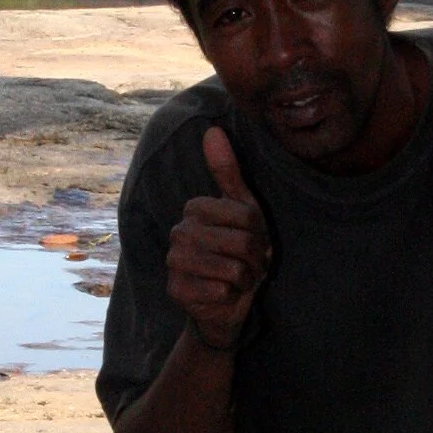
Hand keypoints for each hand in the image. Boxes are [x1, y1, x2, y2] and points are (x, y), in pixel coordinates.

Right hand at [167, 128, 270, 350]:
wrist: (225, 303)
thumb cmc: (237, 253)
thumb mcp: (242, 210)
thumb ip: (227, 171)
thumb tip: (212, 129)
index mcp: (194, 209)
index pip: (246, 216)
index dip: (259, 233)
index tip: (253, 241)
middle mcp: (178, 232)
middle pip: (241, 243)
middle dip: (256, 259)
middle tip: (250, 264)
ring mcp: (173, 261)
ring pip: (231, 269)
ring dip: (245, 278)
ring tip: (239, 279)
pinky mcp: (175, 290)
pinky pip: (220, 291)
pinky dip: (231, 296)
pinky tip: (224, 295)